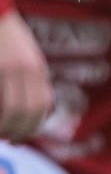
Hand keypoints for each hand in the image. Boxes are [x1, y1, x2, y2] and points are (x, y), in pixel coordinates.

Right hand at [0, 10, 52, 140]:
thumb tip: (33, 107)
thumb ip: (29, 77)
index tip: (22, 137)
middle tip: (8, 139)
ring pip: (12, 108)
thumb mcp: (24, 54)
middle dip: (19, 130)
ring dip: (6, 125)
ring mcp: (9, 68)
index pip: (43, 104)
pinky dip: (0, 114)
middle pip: (29, 111)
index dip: (33, 125)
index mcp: (37, 67)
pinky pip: (2, 100)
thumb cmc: (4, 34)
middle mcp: (27, 69)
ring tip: (0, 133)